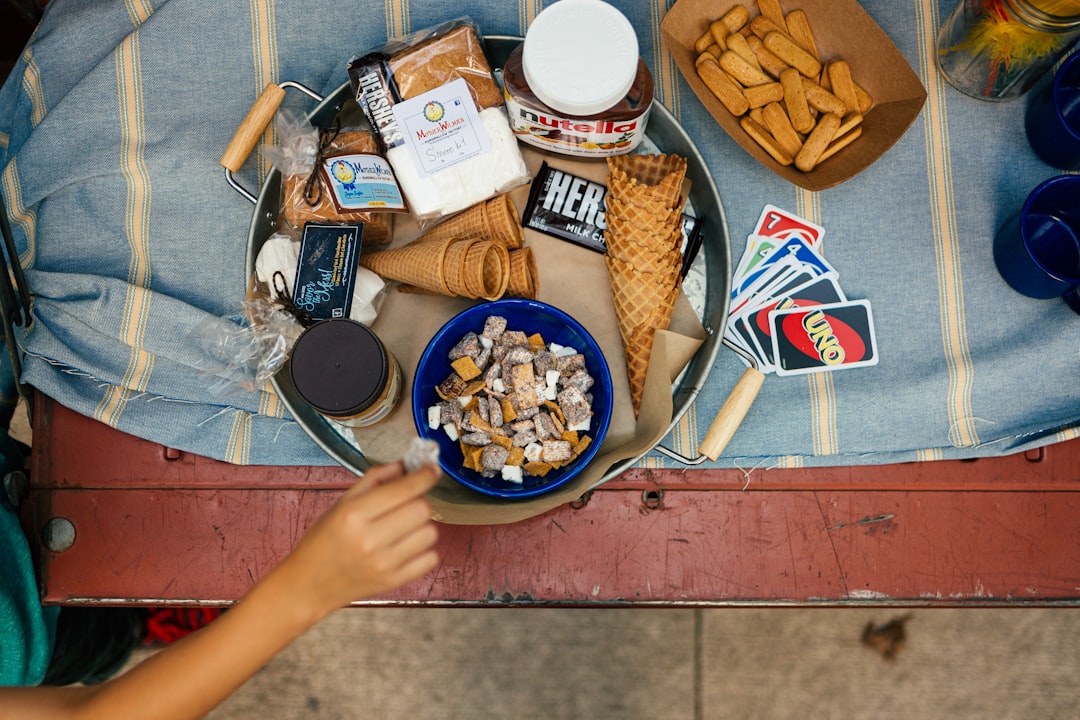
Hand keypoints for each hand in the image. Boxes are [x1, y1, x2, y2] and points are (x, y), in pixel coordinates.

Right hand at [275, 460, 439, 620]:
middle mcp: (370, 539)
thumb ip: (374, 479)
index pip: (404, 489)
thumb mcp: (341, 504)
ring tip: (403, 528)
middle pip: (422, 509)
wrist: (309, 585)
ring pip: (430, 533)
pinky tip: (406, 547)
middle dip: (419, 501)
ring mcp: (383, 564)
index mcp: (354, 514)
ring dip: (422, 526)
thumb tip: (404, 465)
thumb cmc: (323, 541)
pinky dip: (424, 550)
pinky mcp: (393, 582)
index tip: (431, 470)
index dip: (425, 475)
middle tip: (406, 504)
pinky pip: (430, 559)